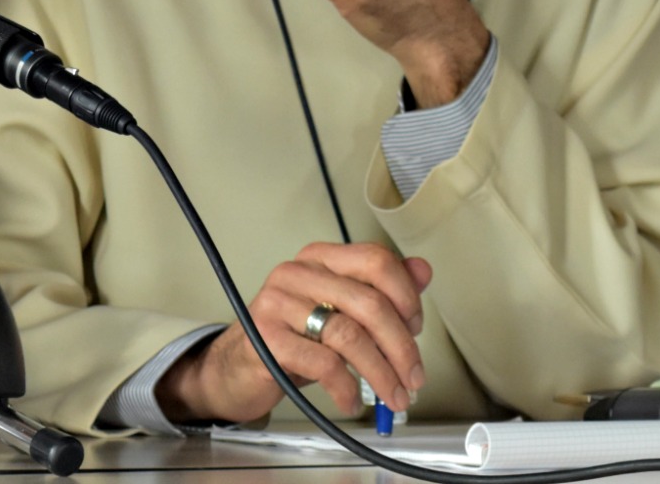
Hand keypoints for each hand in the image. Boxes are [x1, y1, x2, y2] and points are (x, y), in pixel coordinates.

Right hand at [158, 242, 431, 422]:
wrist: (236, 366)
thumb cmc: (294, 337)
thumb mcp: (339, 311)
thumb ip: (381, 290)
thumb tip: (422, 271)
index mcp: (320, 258)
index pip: (375, 260)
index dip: (406, 296)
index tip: (415, 329)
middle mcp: (297, 272)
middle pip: (368, 302)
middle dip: (401, 348)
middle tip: (414, 379)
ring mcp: (277, 303)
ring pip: (349, 336)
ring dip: (381, 374)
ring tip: (392, 397)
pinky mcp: (266, 338)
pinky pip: (323, 363)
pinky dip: (346, 388)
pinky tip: (352, 400)